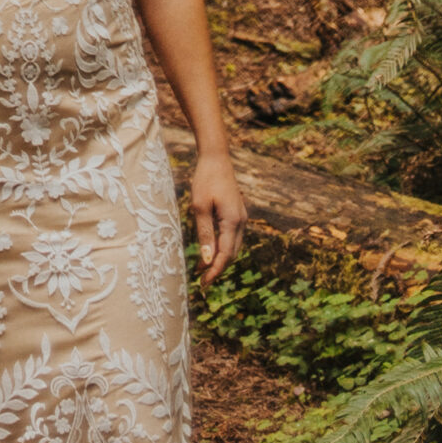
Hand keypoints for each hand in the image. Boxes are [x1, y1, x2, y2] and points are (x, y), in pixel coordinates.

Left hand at [190, 151, 246, 286]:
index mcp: (233, 221)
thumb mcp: (199, 206)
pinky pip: (232, 237)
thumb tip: (207, 259)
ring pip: (233, 246)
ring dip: (220, 258)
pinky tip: (210, 249)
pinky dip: (222, 247)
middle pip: (232, 254)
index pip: (225, 254)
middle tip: (201, 281)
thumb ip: (204, 233)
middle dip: (217, 268)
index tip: (203, 284)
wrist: (216, 158)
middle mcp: (241, 222)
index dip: (214, 271)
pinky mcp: (237, 213)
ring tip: (202, 269)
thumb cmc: (205, 180)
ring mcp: (241, 217)